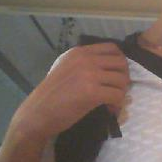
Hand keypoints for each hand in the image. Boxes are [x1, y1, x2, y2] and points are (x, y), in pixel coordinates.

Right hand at [10, 43, 129, 141]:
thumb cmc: (51, 95)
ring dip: (121, 93)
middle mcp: (86, 59)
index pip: (112, 48)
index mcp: (80, 52)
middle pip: (121, 63)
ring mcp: (89, 75)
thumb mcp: (66, 68)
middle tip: (117, 90)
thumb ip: (84, 64)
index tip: (116, 75)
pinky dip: (117, 105)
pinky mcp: (92, 92)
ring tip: (113, 103)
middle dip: (124, 78)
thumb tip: (109, 69)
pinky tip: (110, 111)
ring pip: (122, 80)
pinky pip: (117, 96)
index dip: (120, 62)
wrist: (37, 113)